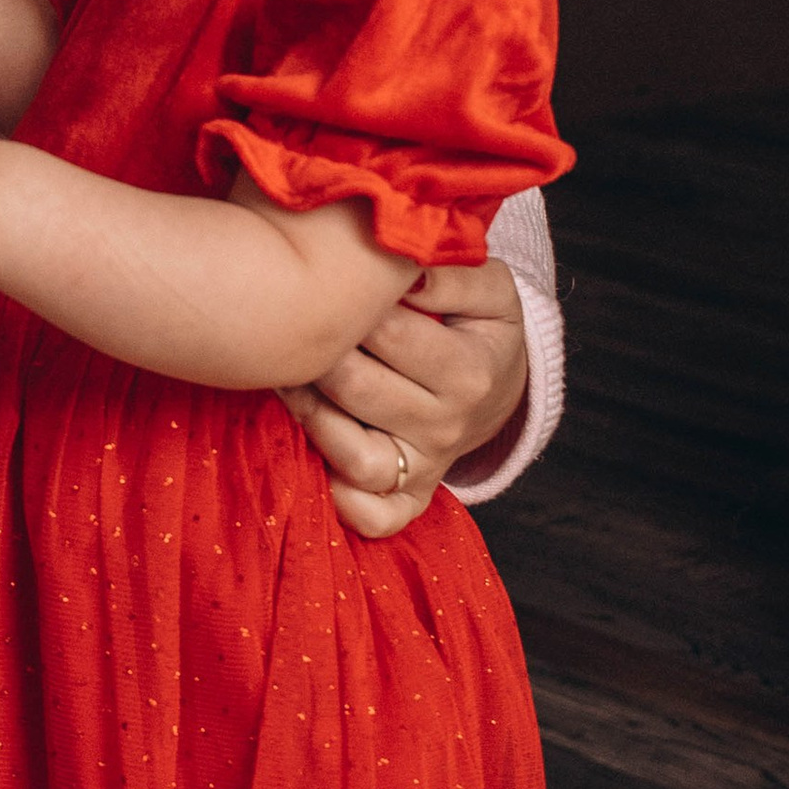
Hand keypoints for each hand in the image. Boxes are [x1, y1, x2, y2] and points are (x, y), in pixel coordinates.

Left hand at [281, 258, 528, 539]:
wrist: (499, 388)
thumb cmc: (480, 329)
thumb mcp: (490, 291)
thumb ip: (453, 275)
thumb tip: (407, 272)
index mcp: (469, 372)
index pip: (389, 334)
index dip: (347, 306)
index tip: (324, 284)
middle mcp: (447, 427)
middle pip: (356, 389)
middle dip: (315, 353)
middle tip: (290, 325)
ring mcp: (426, 468)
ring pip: (353, 455)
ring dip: (310, 414)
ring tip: (291, 376)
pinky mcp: (410, 497)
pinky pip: (374, 517)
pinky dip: (343, 502)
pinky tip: (316, 459)